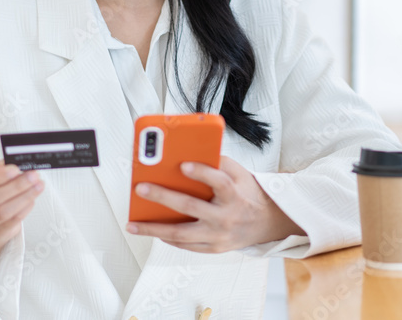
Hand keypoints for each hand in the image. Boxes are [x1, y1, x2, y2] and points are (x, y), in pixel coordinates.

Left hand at [125, 155, 304, 252]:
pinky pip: (186, 245)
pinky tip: (153, 230)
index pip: (219, 182)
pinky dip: (168, 238)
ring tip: (133, 224)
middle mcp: (226, 216)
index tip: (183, 165)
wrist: (268, 222)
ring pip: (181, 234)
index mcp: (235, 194)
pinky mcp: (214, 248)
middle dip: (162, 196)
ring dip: (154, 229)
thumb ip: (218, 163)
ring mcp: (219, 235)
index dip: (201, 173)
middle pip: (190, 207)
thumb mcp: (240, 173)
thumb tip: (189, 153)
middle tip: (141, 189)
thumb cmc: (248, 193)